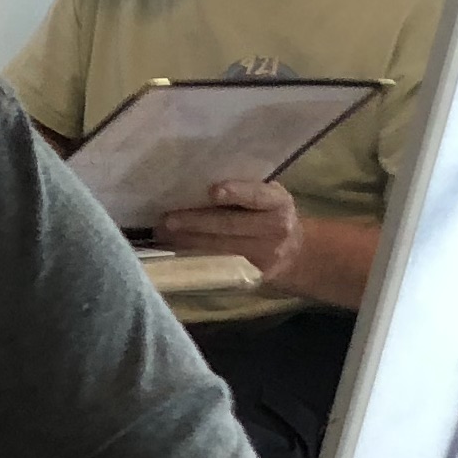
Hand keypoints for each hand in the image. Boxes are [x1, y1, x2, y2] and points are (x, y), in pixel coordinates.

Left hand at [149, 175, 302, 281]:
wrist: (295, 253)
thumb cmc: (270, 215)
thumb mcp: (268, 198)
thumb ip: (245, 190)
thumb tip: (197, 182)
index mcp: (279, 202)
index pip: (258, 196)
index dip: (237, 193)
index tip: (213, 191)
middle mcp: (276, 229)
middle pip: (231, 225)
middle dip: (196, 221)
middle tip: (167, 219)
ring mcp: (265, 255)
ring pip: (220, 247)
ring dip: (188, 241)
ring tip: (163, 233)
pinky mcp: (252, 275)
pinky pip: (218, 265)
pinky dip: (194, 256)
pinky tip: (176, 250)